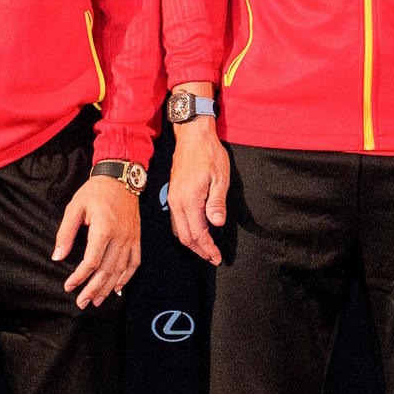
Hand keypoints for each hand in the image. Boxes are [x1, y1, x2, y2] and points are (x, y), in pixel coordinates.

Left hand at [54, 176, 142, 307]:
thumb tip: (57, 257)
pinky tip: (117, 288)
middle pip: (106, 271)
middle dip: (93, 289)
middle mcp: (120, 237)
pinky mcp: (137, 238)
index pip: (91, 262)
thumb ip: (65, 233)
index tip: (69, 286)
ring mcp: (131, 239)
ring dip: (108, 288)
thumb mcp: (74, 208)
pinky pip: (134, 263)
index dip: (79, 277)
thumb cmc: (95, 191)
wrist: (120, 178)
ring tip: (96, 301)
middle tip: (82, 303)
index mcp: (104, 229)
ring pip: (120, 270)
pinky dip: (126, 277)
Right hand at [169, 118, 229, 264]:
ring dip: (192, 242)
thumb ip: (216, 203)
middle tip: (213, 258)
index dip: (208, 248)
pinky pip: (176, 220)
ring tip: (206, 249)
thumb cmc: (209, 154)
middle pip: (185, 236)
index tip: (217, 257)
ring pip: (178, 230)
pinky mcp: (173, 194)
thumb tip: (216, 224)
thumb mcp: (220, 178)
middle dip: (199, 250)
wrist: (192, 135)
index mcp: (189, 200)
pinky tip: (196, 232)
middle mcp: (177, 202)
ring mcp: (172, 198)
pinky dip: (185, 231)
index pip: (198, 233)